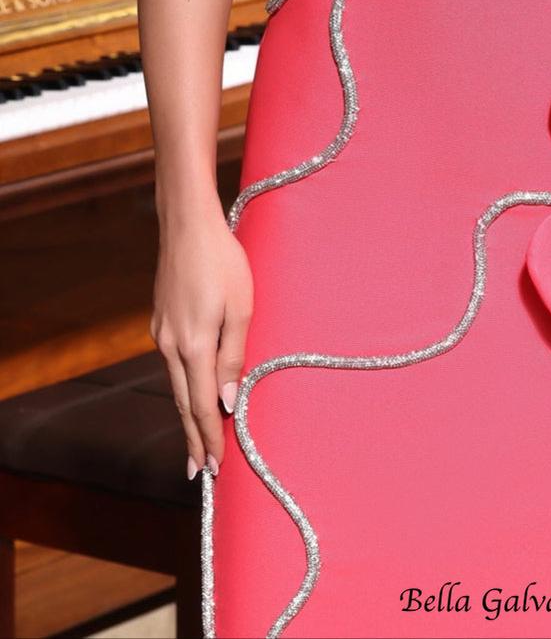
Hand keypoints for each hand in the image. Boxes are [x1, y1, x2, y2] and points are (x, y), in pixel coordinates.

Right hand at [150, 191, 252, 478]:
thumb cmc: (223, 261)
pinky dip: (181, 388)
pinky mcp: (160, 320)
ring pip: (175, 384)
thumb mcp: (241, 307)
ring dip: (185, 416)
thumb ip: (234, 355)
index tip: (216, 466)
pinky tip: (188, 395)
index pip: (201, 404)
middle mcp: (170, 345)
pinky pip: (172, 365)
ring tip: (194, 443)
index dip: (210, 436)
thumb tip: (228, 400)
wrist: (187, 225)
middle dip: (193, 438)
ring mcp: (161, 332)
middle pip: (182, 402)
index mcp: (193, 345)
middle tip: (198, 473)